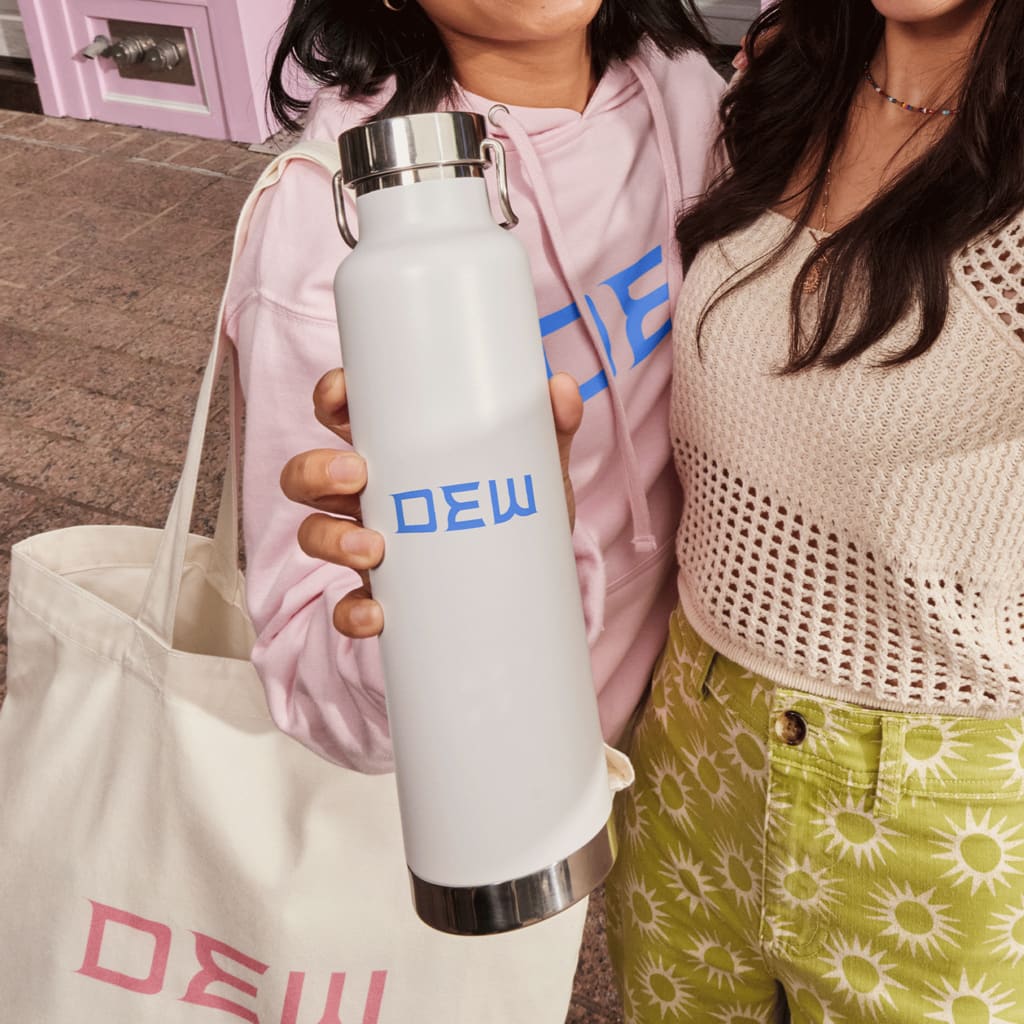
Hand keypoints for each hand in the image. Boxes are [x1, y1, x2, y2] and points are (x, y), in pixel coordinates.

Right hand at [280, 368, 582, 639]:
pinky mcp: (381, 596)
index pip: (342, 415)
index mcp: (394, 453)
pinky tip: (376, 614)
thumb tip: (562, 388)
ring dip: (329, 538)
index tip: (341, 397)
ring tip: (372, 548)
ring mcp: (368, 546)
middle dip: (317, 471)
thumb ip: (549, 428)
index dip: (329, 399)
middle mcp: (368, 497)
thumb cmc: (513, 508)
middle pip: (309, 475)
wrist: (532, 585)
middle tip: (357, 476)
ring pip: (315, 534)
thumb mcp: (533, 468)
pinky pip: (347, 605)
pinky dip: (352, 612)